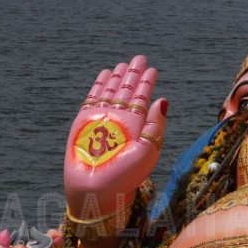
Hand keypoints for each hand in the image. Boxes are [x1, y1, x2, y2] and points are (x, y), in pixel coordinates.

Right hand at [64, 56, 167, 220]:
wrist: (97, 190)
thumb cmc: (125, 176)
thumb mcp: (148, 150)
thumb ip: (155, 125)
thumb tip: (164, 100)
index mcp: (137, 127)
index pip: (143, 100)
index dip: (147, 84)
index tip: (153, 69)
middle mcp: (120, 121)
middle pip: (128, 92)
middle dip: (133, 75)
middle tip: (139, 58)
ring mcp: (102, 120)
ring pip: (111, 92)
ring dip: (117, 78)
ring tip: (123, 64)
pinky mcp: (84, 122)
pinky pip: (92, 99)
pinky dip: (98, 86)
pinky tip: (105, 75)